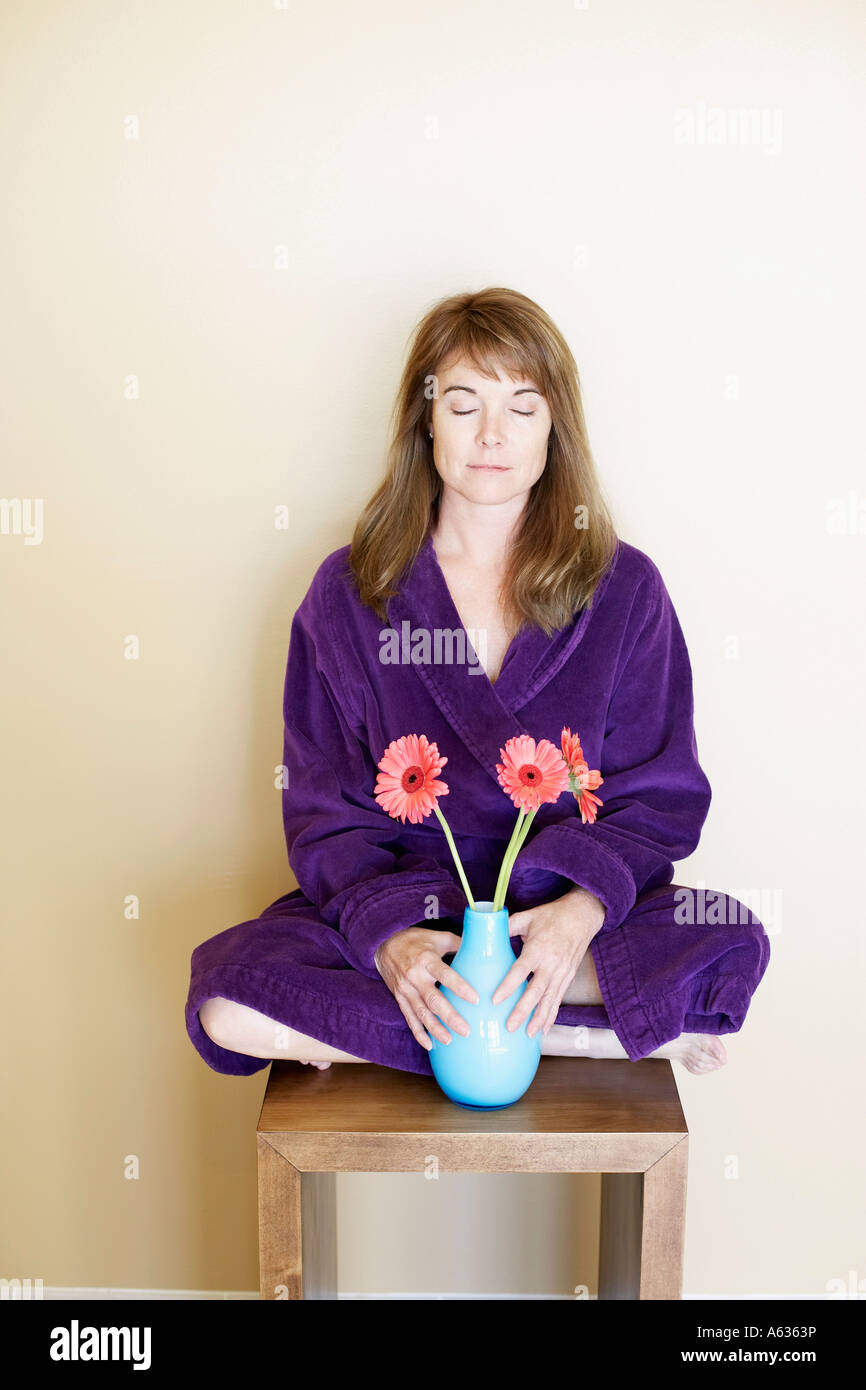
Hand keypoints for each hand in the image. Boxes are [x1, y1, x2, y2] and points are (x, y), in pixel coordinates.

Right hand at [374, 926, 479, 1051]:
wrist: (383, 944)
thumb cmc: (415, 940)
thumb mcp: (436, 936)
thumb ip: (458, 943)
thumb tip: (482, 949)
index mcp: (426, 959)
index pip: (445, 975)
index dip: (459, 987)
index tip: (476, 999)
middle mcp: (414, 976)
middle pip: (433, 1000)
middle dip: (449, 1016)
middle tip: (466, 1030)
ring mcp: (405, 989)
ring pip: (421, 1013)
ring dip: (435, 1029)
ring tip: (450, 1041)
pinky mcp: (399, 998)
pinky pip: (409, 1018)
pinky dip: (418, 1033)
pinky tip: (430, 1045)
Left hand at [490, 887, 605, 1037]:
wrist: (583, 915)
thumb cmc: (552, 915)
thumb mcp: (528, 916)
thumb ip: (507, 927)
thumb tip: (485, 934)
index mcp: (538, 948)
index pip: (521, 970)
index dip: (508, 986)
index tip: (495, 1000)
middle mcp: (552, 963)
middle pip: (537, 991)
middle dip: (523, 1011)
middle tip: (510, 1026)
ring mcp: (563, 972)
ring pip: (550, 1000)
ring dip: (539, 1019)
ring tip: (528, 1034)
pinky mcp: (568, 977)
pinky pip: (559, 999)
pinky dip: (551, 1015)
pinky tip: (543, 1029)